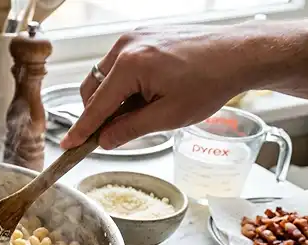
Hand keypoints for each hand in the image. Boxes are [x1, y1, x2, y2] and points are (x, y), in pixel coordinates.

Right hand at [60, 24, 260, 149]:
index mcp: (130, 64)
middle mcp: (126, 45)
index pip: (96, 105)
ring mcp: (134, 37)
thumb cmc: (211, 81)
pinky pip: (119, 64)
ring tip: (142, 111)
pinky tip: (147, 95)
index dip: (81, 130)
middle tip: (114, 133)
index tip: (67, 145)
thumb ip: (130, 130)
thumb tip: (105, 140)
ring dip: (113, 98)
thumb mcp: (169, 117)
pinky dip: (124, 84)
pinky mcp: (143, 36)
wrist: (239, 54)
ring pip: (104, 76)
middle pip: (93, 88)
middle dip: (99, 113)